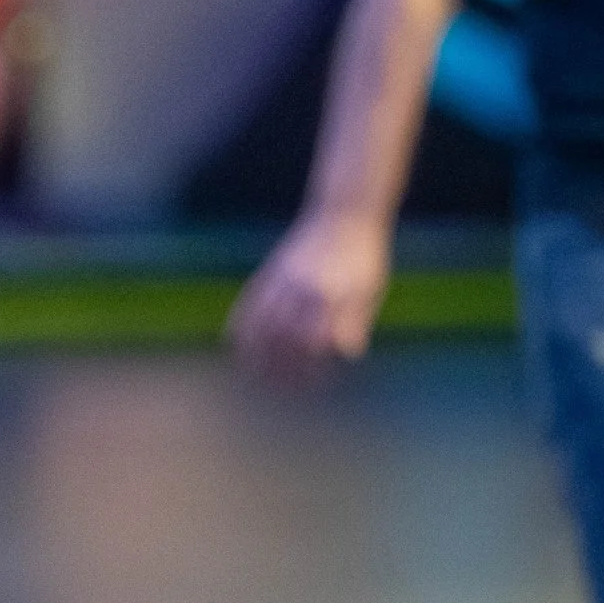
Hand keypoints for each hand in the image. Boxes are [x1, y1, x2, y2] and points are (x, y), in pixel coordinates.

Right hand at [227, 209, 392, 376]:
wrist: (344, 213)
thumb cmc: (364, 255)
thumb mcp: (369, 288)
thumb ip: (356, 320)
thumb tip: (349, 353)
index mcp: (330, 294)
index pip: (314, 343)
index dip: (310, 368)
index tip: (310, 386)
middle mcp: (302, 288)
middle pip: (283, 339)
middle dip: (279, 368)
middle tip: (279, 389)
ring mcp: (283, 278)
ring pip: (261, 323)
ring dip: (253, 352)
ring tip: (250, 374)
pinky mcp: (271, 270)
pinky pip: (248, 302)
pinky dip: (239, 324)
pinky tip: (234, 341)